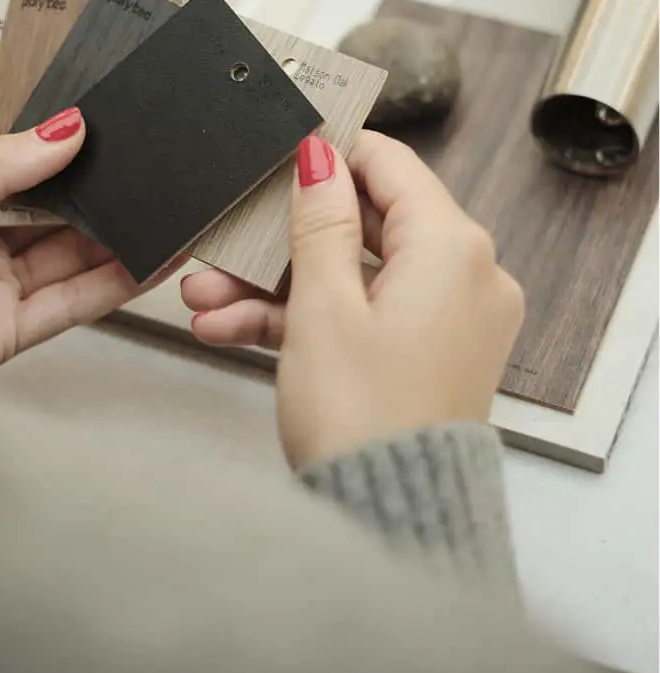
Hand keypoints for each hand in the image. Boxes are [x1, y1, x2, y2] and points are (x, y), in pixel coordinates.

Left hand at [0, 108, 163, 376]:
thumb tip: (61, 130)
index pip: (16, 177)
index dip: (63, 160)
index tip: (110, 137)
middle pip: (50, 221)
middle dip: (101, 199)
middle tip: (153, 174)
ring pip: (69, 262)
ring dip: (120, 240)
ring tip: (169, 214)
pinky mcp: (4, 340)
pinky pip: (69, 307)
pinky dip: (113, 285)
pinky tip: (148, 262)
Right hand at [182, 131, 523, 470]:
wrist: (388, 522)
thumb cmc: (364, 421)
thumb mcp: (323, 305)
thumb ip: (320, 220)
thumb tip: (321, 158)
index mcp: (454, 249)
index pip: (390, 164)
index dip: (330, 153)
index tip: (281, 150)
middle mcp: (467, 277)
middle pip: (364, 224)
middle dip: (281, 235)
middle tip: (224, 237)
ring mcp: (449, 320)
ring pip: (353, 275)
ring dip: (278, 283)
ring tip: (206, 297)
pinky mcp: (427, 355)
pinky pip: (363, 315)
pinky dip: (306, 318)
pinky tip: (232, 328)